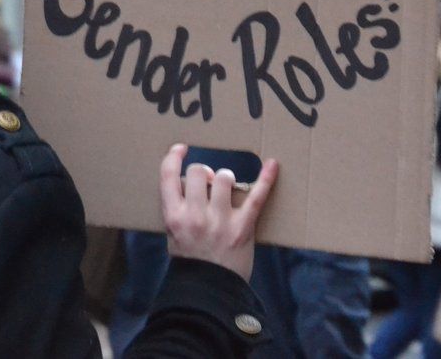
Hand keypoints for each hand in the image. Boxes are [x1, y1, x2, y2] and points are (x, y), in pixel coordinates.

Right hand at [158, 144, 278, 279]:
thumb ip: (178, 207)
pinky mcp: (243, 227)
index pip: (168, 175)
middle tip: (210, 183)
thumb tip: (193, 181)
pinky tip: (272, 164)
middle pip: (200, 172)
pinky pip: (256, 196)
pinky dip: (266, 179)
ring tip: (228, 188)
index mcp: (173, 216)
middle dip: (205, 173)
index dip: (174, 156)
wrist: (209, 291)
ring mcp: (220, 220)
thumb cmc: (191, 261)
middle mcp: (195, 215)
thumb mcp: (173, 233)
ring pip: (225, 177)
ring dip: (226, 179)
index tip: (182, 148)